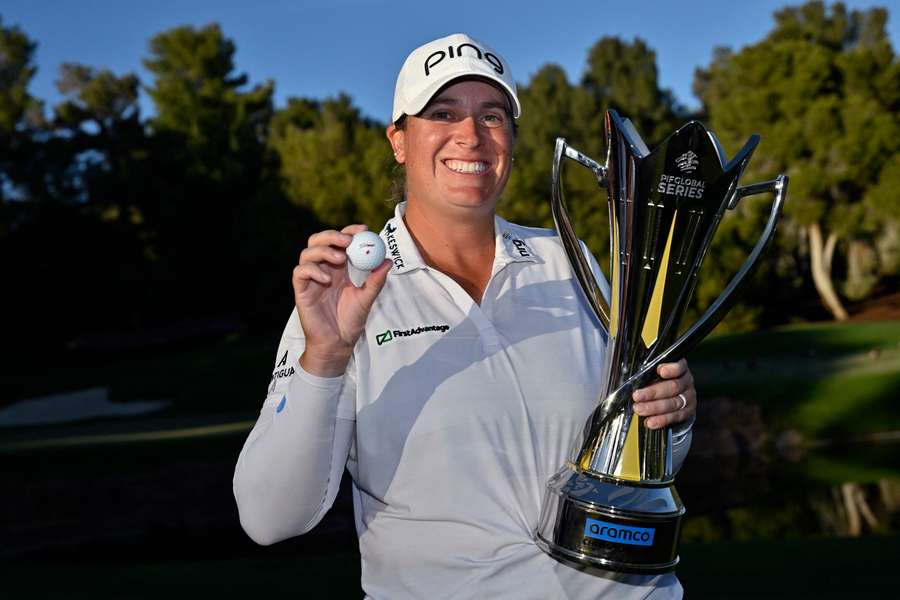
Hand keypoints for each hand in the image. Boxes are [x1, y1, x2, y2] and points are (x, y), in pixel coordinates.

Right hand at [293, 224, 390, 376]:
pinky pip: (300, 272)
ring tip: (340, 261)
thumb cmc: (351, 321)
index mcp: (339, 268)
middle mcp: (323, 269)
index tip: (363, 229)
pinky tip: (326, 279)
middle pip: (319, 240)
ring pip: (307, 252)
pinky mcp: (301, 290)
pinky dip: (312, 270)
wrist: (337, 343)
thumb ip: (376, 280)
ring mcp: (311, 279)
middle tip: (348, 241)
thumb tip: (388, 261)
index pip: (340, 241)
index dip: (349, 231)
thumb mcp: (367, 299)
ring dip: (324, 251)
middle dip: (333, 236)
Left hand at [631, 359, 695, 428]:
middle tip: (636, 396)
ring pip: (673, 403)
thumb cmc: (660, 380)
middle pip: (673, 387)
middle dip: (653, 392)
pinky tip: (650, 422)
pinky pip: (675, 417)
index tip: (660, 371)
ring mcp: (689, 397)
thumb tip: (632, 375)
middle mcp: (687, 382)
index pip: (679, 367)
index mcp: (680, 368)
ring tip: (639, 409)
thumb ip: (648, 372)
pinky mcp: (688, 411)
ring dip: (654, 408)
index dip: (671, 369)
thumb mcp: (655, 373)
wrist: (675, 396)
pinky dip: (662, 420)